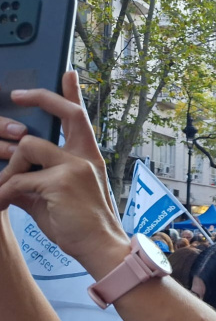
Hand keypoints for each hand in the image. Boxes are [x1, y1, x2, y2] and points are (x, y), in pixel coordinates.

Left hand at [0, 72, 127, 263]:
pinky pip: (18, 179)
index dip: (73, 93)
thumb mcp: (56, 197)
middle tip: (18, 95)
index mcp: (88, 158)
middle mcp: (85, 157)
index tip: (68, 73)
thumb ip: (36, 179)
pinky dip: (4, 192)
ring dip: (8, 165)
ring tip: (4, 187)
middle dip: (42, 97)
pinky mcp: (60, 182)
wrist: (100, 247)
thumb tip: (8, 171)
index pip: (81, 118)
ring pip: (28, 146)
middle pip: (66, 112)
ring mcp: (74, 167)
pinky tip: (2, 203)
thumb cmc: (81, 226)